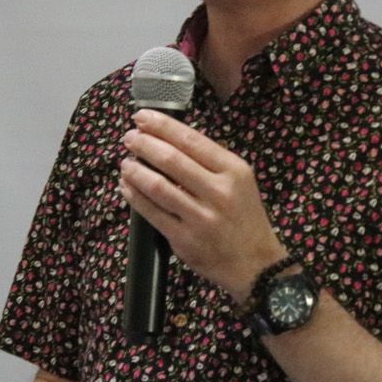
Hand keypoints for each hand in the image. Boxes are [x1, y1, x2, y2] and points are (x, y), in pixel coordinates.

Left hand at [119, 110, 287, 301]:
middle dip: (144, 144)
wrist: (255, 264)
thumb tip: (168, 139)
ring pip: (157, 186)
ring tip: (126, 162)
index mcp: (234, 171)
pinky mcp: (184, 239)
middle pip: (171, 160)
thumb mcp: (239, 182)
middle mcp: (219, 192)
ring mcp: (201, 217)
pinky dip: (135, 196)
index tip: (142, 117)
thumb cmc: (244, 217)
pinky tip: (127, 187)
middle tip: (129, 137)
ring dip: (135, 170)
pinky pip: (152, 213)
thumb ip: (210, 161)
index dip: (162, 126)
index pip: (191, 140)